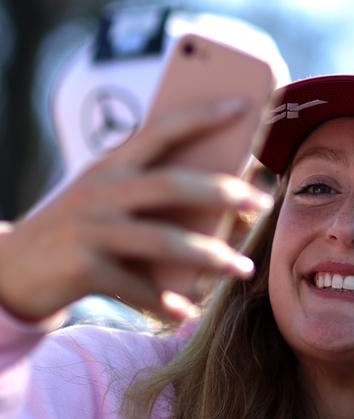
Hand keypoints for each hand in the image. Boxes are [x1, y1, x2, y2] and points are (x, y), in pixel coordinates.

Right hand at [0, 99, 272, 322]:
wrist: (11, 269)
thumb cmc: (83, 228)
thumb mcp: (109, 196)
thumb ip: (156, 188)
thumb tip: (233, 203)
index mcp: (113, 165)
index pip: (161, 129)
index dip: (202, 116)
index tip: (244, 106)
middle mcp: (101, 190)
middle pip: (172, 185)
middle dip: (224, 192)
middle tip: (264, 203)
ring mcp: (90, 228)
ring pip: (163, 241)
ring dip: (210, 256)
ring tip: (244, 269)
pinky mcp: (83, 268)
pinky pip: (139, 288)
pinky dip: (166, 302)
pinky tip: (187, 312)